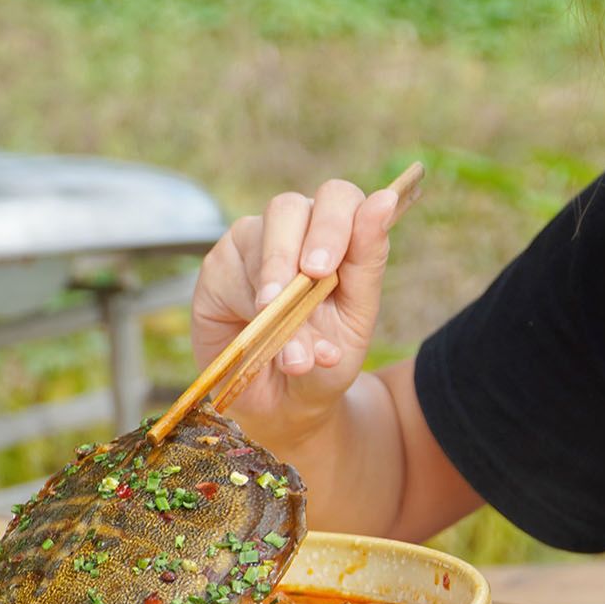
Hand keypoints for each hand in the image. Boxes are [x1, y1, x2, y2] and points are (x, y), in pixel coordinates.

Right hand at [191, 179, 407, 439]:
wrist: (287, 405)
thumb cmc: (326, 355)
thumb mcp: (356, 319)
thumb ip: (368, 262)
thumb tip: (384, 201)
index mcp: (336, 234)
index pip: (339, 198)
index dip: (336, 222)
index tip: (327, 266)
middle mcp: (293, 229)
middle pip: (289, 207)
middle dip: (297, 246)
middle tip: (310, 278)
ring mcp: (252, 243)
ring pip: (258, 238)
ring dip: (276, 287)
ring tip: (284, 329)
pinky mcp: (219, 267)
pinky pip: (229, 271)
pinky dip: (247, 304)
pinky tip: (258, 330)